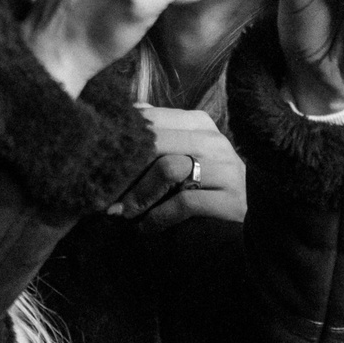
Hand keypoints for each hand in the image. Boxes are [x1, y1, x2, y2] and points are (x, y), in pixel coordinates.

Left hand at [107, 106, 246, 226]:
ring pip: (168, 169)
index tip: (101, 164)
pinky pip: (184, 203)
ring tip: (124, 213)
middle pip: (157, 142)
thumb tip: (124, 115)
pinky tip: (147, 227)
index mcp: (199, 124)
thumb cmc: (199, 188)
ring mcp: (226, 169)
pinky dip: (158, 217)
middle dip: (126, 170)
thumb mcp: (178, 156)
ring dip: (139, 196)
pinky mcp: (230, 201)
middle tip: (107, 193)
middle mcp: (215, 141)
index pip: (152, 120)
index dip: (123, 143)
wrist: (242, 223)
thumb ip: (156, 135)